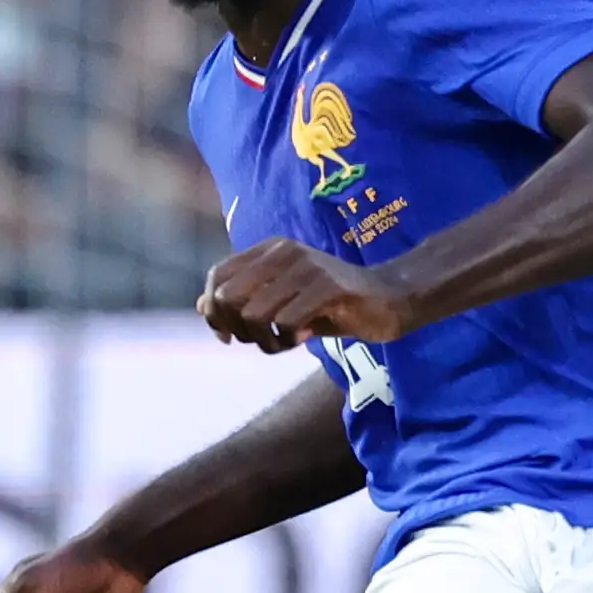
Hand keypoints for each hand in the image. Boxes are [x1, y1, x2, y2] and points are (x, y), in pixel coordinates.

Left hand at [199, 237, 417, 350]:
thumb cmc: (333, 303)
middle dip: (237, 330)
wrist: (390, 299)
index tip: (228, 336)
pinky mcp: (328, 287)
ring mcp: (306, 267)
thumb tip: (202, 306)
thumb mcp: (284, 301)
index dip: (214, 311)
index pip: (217, 276)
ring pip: (254, 315)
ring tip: (285, 342)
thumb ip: (245, 301)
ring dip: (265, 342)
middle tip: (262, 341)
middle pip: (228, 297)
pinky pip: (286, 323)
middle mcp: (284, 252)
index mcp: (270, 249)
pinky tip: (306, 337)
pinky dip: (289, 341)